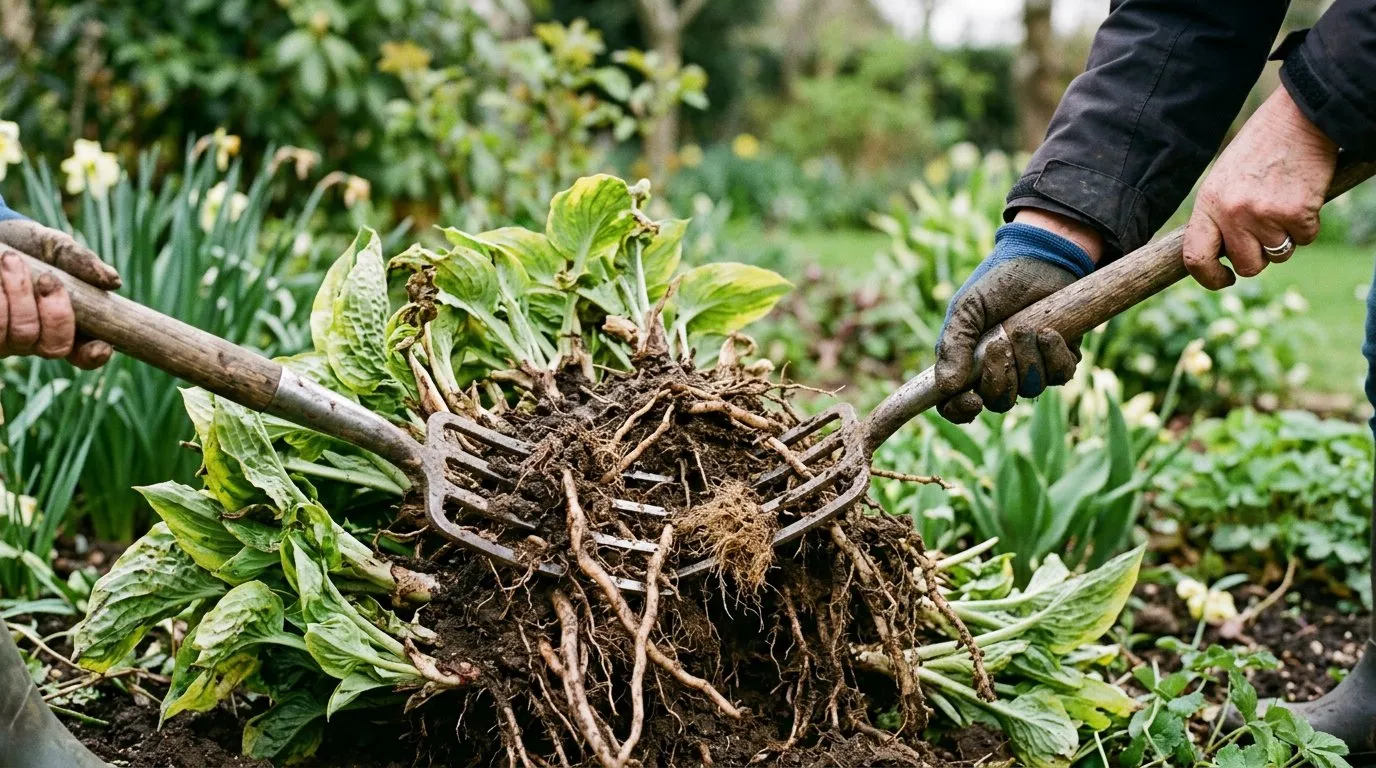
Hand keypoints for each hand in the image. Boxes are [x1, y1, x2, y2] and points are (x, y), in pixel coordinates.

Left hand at [0, 218, 119, 368]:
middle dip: (56, 313)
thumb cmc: (27, 245)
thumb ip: (82, 262)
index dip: (94, 355)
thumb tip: (114, 282)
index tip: (102, 347)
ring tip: (10, 259)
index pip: (83, 353)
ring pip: (21, 336)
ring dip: (19, 295)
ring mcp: (6, 340)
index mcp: (63, 324)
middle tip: (47, 277)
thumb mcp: (56, 247)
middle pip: (55, 347)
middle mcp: (34, 339)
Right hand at [934, 212, 1102, 422]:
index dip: (961, 410)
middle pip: (999, 402)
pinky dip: (1055, 355)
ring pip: (1031, 389)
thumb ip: (954, 345)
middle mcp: (999, 371)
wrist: (1041, 258)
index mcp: (967, 364)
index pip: (956, 405)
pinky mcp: (1060, 358)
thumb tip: (946, 387)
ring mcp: (1031, 367)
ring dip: (1029, 359)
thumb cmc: (998, 281)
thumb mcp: (968, 308)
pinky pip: (1062, 376)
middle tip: (1001, 342)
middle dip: (1001, 376)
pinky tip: (1050, 331)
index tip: (972, 401)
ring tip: (1026, 327)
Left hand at [1183, 86, 1336, 288]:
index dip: (1208, 278)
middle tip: (1267, 232)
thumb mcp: (1224, 179)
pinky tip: (1303, 196)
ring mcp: (1264, 215)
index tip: (1223, 278)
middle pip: (1246, 266)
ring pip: (1278, 255)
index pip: (1195, 257)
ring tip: (1284, 203)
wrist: (1299, 117)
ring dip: (1285, 238)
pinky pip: (1305, 239)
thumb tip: (1221, 253)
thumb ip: (1219, 215)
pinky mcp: (1297, 213)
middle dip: (1259, 257)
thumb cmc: (1261, 147)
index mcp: (1208, 203)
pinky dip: (1308, 225)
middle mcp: (1232, 213)